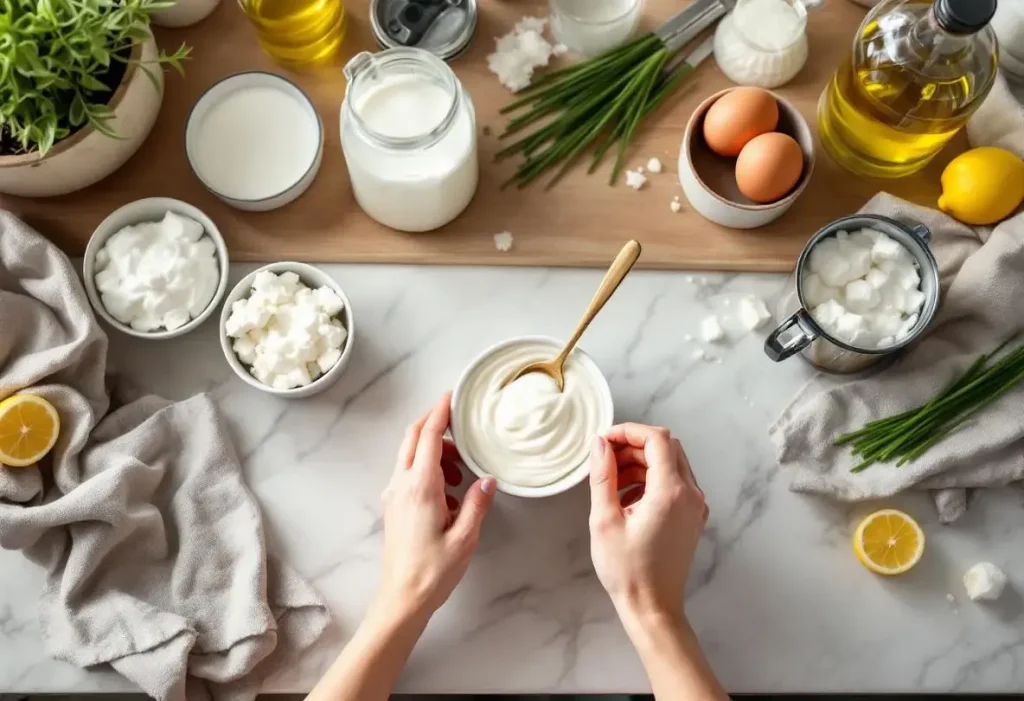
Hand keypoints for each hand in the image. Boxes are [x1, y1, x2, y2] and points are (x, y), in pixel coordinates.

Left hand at [376, 393, 496, 620]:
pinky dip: (427, 469)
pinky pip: (408, 474)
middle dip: (434, 424)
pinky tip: (448, 495)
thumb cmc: (433, 571)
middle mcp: (401, 484)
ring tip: (461, 473)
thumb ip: (477, 503)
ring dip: (434, 450)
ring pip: (409, 455)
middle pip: (413, 438)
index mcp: (420, 486)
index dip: (440, 412)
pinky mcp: (393, 506)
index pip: (429, 436)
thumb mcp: (465, 537)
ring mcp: (393, 495)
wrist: (401, 599)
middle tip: (459, 425)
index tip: (452, 396)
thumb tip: (488, 479)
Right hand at [588, 424, 708, 625]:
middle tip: (605, 459)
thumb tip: (600, 444)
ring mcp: (695, 506)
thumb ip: (603, 477)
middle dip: (634, 445)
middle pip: (667, 447)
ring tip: (611, 480)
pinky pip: (675, 483)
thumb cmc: (627, 570)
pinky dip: (652, 479)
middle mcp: (690, 495)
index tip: (604, 440)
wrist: (652, 607)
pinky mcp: (693, 517)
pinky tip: (627, 498)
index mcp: (670, 492)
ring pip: (672, 463)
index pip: (657, 439)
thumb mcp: (604, 520)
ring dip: (642, 462)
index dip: (629, 431)